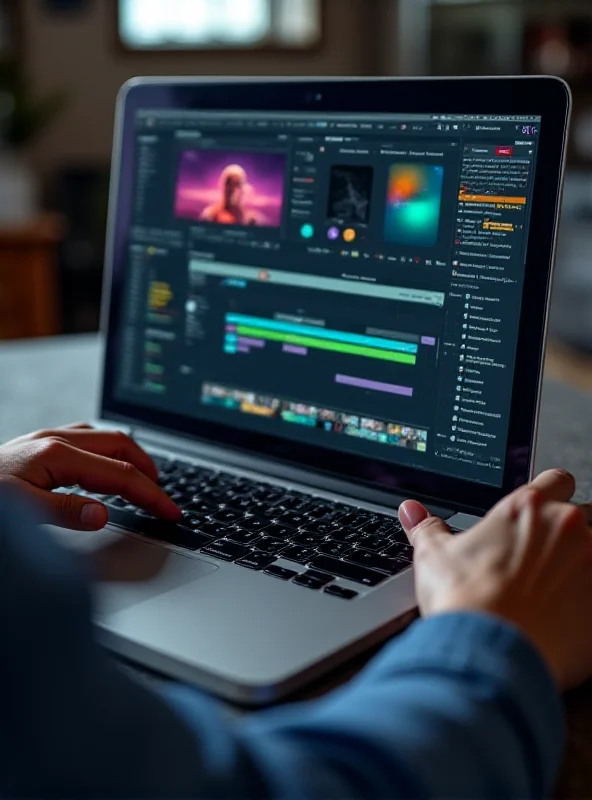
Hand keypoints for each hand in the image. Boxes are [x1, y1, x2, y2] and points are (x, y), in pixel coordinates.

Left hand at [0, 423, 180, 530]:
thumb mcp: (20, 512)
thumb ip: (63, 512)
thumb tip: (103, 515)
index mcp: (57, 454)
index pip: (121, 474)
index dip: (151, 495)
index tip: (171, 512)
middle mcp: (55, 439)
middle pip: (121, 445)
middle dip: (148, 469)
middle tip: (163, 497)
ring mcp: (48, 438)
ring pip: (106, 438)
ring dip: (131, 457)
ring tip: (144, 482)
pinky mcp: (41, 444)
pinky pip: (88, 439)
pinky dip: (109, 454)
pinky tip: (107, 468)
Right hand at [399, 469, 591, 690]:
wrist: (487, 651)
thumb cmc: (464, 601)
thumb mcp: (434, 556)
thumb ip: (427, 527)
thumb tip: (411, 512)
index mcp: (527, 508)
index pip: (557, 480)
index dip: (550, 496)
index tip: (540, 517)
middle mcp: (567, 528)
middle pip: (584, 518)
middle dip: (567, 539)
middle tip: (539, 567)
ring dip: (580, 570)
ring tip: (552, 598)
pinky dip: (587, 603)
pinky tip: (566, 619)